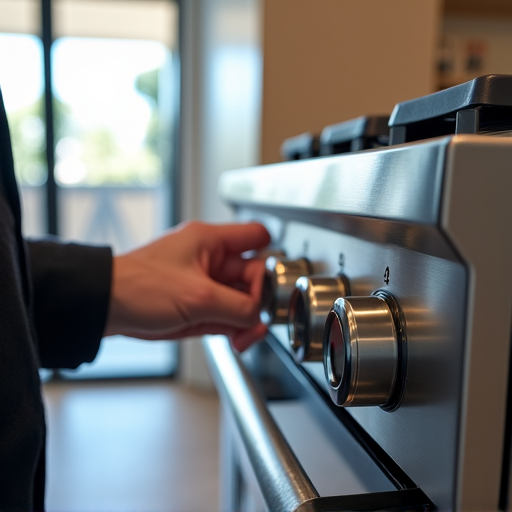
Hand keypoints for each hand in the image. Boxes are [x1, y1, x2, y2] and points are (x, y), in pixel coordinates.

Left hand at [104, 221, 270, 351]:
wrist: (105, 307)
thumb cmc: (138, 288)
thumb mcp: (199, 298)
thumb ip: (238, 308)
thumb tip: (258, 317)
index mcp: (209, 241)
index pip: (256, 236)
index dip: (270, 258)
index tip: (273, 285)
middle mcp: (208, 258)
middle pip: (251, 275)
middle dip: (255, 302)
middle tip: (254, 323)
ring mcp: (202, 281)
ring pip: (238, 298)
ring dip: (244, 319)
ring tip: (241, 337)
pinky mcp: (194, 302)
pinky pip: (223, 313)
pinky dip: (230, 327)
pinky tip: (231, 338)